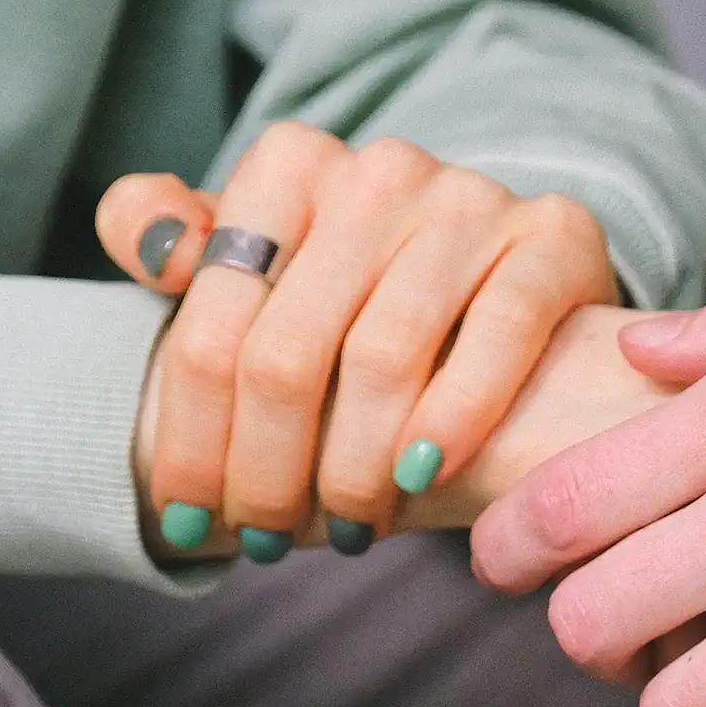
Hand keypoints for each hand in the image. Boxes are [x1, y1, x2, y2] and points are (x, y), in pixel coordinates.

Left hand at [99, 122, 617, 556]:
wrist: (504, 282)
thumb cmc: (353, 296)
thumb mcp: (255, 262)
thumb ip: (174, 240)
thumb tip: (152, 245)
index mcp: (288, 165)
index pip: (212, 326)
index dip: (190, 439)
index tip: (185, 519)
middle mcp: (377, 169)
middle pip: (287, 354)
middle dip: (267, 472)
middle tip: (267, 541)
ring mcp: (469, 198)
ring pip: (383, 358)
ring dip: (355, 471)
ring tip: (348, 529)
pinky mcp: (553, 234)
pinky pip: (498, 334)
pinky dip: (454, 418)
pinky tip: (422, 478)